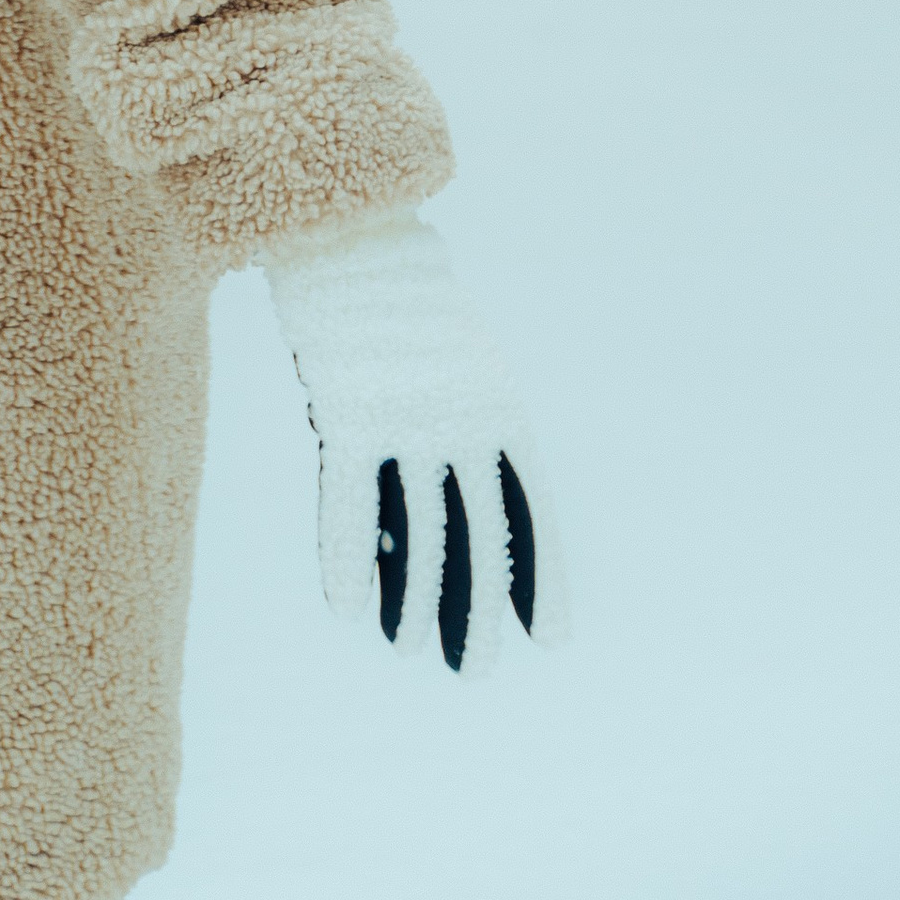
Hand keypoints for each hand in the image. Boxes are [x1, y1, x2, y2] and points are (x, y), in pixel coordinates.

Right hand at [262, 210, 561, 664]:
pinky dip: (350, 556)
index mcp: (498, 409)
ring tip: (415, 649)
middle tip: (477, 669)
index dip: (539, 575)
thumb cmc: (403, 304)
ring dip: (417, 599)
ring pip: (418, 529)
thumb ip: (461, 430)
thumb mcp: (456, 365)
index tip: (550, 638)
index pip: (528, 510)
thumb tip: (445, 506)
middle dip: (478, 606)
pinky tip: (349, 606)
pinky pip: (350, 501)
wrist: (356, 230)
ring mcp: (406, 419)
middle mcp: (461, 422)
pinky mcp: (350, 413)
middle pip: (478, 534)